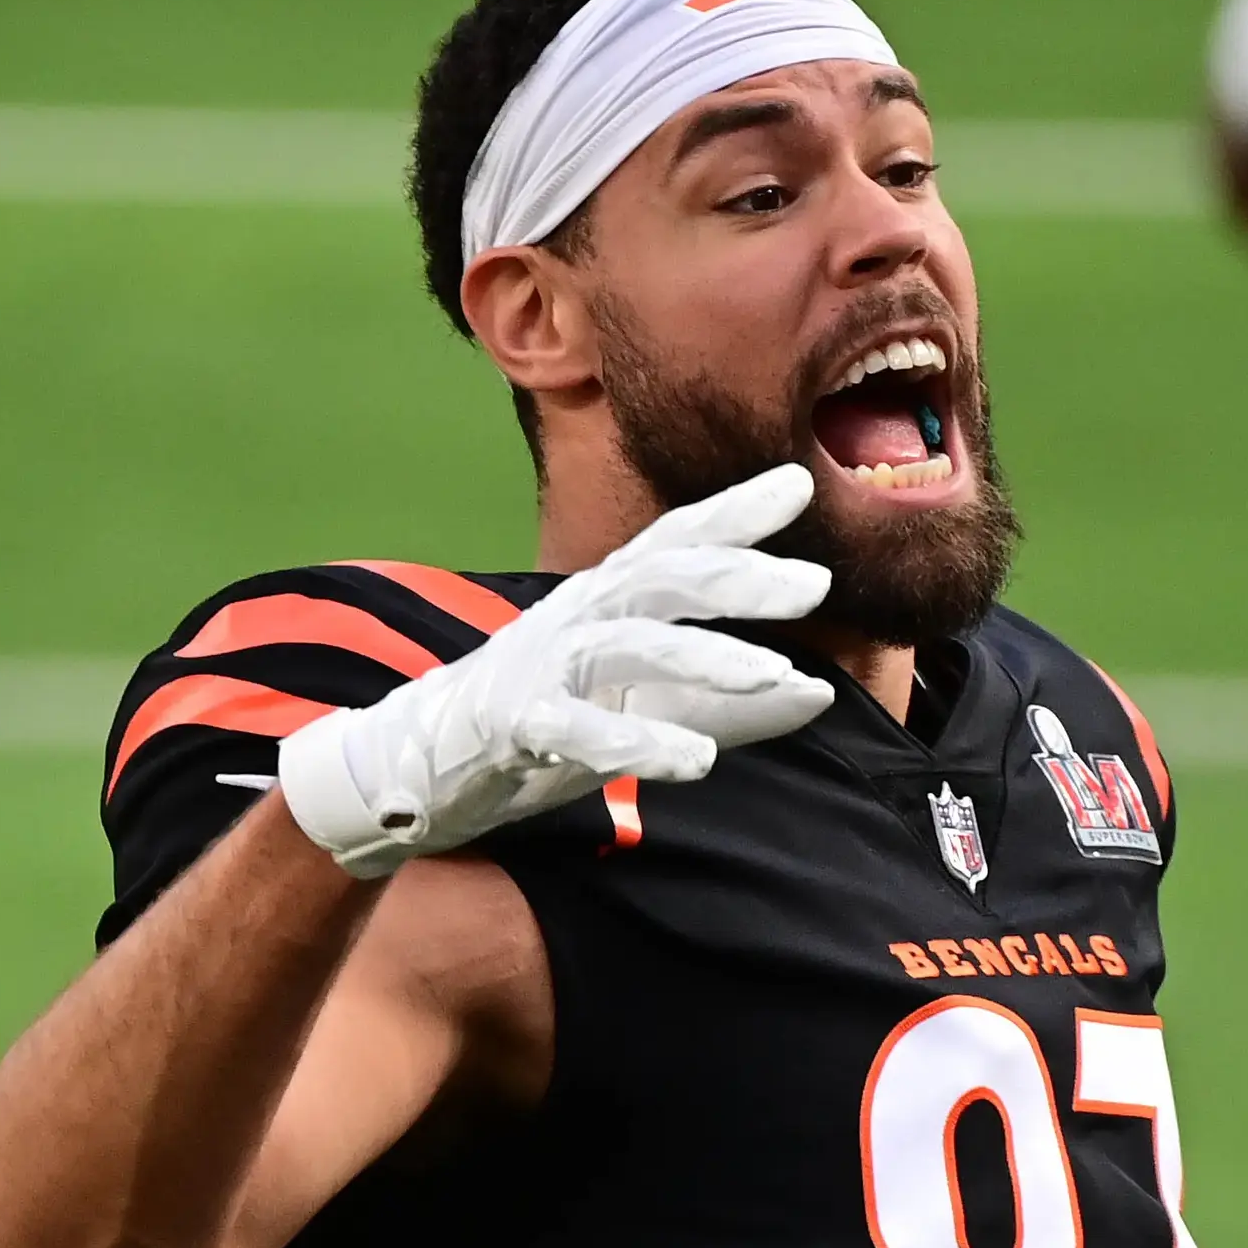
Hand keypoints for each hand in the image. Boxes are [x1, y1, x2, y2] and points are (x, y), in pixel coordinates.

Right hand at [278, 464, 835, 876]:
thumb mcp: (652, 705)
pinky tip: (694, 762)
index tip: (800, 484)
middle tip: (813, 582)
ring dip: (706, 657)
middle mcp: (580, 613)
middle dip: (738, 574)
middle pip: (663, 576)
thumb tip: (821, 694)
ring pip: (630, 645)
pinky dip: (638, 742)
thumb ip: (732, 705)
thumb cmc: (552, 719)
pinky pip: (580, 727)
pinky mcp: (516, 720)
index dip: (734, 510)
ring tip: (774, 676)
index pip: (677, 541)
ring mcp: (543, 661)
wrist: (426, 763)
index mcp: (611, 598)